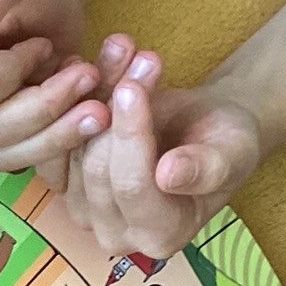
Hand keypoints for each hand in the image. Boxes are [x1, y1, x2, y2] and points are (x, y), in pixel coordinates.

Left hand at [60, 74, 263, 259]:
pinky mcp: (62, 181)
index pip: (133, 187)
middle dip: (114, 107)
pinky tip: (88, 62)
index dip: (131, 135)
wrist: (204, 127)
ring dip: (93, 92)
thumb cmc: (225, 141)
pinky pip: (53, 139)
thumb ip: (205, 168)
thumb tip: (170, 175)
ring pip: (72, 148)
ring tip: (120, 49)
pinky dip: (71, 97)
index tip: (133, 87)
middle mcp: (115, 234)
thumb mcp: (231, 151)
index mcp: (161, 236)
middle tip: (134, 54)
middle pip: (98, 169)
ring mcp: (83, 210)